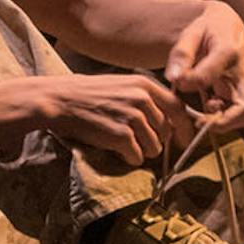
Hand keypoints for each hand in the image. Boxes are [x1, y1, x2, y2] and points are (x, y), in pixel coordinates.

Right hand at [31, 74, 194, 166]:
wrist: (58, 100)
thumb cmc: (87, 94)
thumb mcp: (121, 85)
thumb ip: (145, 98)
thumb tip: (169, 120)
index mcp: (144, 84)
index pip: (178, 108)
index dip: (185, 127)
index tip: (184, 140)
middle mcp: (142, 100)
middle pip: (166, 131)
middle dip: (155, 141)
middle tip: (136, 141)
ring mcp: (132, 118)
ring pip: (154, 147)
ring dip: (141, 151)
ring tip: (121, 143)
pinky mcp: (121, 136)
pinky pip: (138, 157)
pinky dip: (128, 158)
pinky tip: (114, 149)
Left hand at [164, 2, 243, 136]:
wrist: (228, 26)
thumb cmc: (208, 29)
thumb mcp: (191, 33)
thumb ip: (182, 54)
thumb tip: (174, 78)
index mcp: (228, 51)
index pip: (211, 74)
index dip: (193, 82)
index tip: (177, 82)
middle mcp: (243, 72)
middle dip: (225, 121)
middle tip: (199, 121)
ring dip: (224, 122)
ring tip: (200, 115)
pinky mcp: (241, 94)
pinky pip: (238, 114)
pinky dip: (221, 119)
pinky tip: (204, 109)